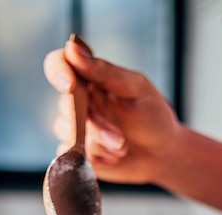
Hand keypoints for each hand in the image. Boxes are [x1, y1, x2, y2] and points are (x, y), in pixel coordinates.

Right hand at [43, 35, 180, 185]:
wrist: (162, 155)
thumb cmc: (153, 117)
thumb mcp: (136, 90)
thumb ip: (105, 71)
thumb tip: (72, 47)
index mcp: (90, 79)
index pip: (58, 65)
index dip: (58, 72)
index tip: (70, 86)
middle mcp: (78, 102)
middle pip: (66, 107)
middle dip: (94, 125)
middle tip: (121, 140)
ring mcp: (76, 129)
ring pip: (70, 134)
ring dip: (98, 144)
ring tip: (123, 149)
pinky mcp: (77, 154)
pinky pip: (72, 156)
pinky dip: (95, 159)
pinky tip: (114, 158)